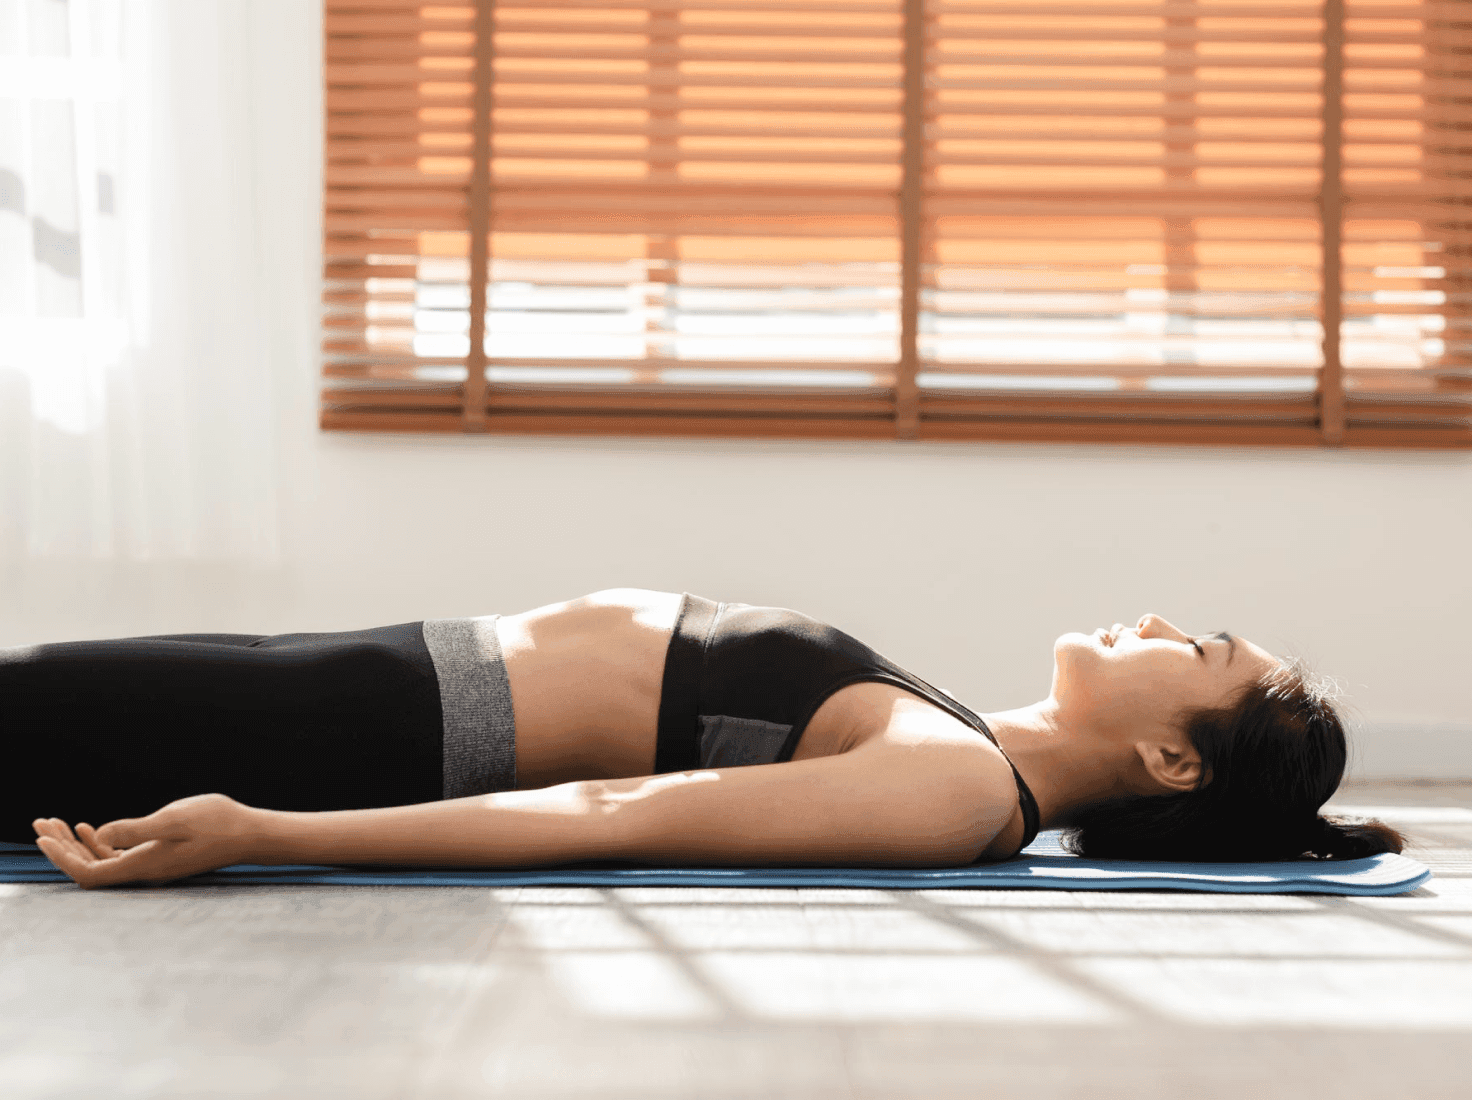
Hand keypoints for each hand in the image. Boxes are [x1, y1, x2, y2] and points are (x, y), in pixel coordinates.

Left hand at [33, 793, 257, 888]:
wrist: (251, 835)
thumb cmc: (219, 823)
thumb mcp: (175, 819)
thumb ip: (136, 829)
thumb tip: (101, 833)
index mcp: (143, 865)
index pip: (88, 872)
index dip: (61, 858)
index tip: (43, 837)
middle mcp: (143, 872)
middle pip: (89, 869)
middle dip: (61, 848)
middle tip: (40, 824)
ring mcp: (151, 867)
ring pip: (101, 862)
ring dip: (76, 845)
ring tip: (57, 824)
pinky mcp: (159, 859)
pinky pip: (117, 857)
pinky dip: (99, 843)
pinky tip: (90, 828)